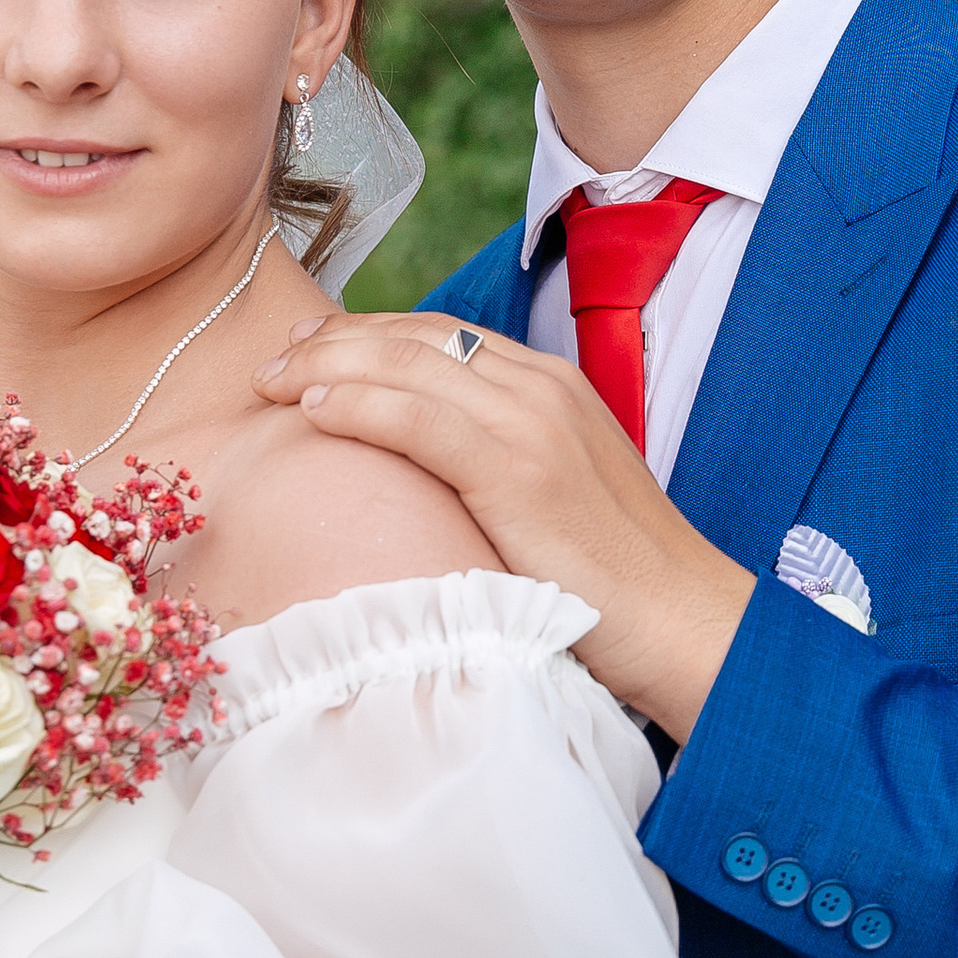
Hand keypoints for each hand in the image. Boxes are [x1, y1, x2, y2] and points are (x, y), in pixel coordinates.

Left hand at [252, 317, 754, 741]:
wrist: (686, 620)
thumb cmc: (618, 582)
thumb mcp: (556, 500)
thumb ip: (499, 468)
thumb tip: (431, 479)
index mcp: (552, 386)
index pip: (440, 337)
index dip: (366, 337)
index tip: (310, 353)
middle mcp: (541, 388)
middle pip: (415, 338)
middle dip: (334, 342)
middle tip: (273, 364)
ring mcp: (532, 423)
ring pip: (407, 365)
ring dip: (326, 368)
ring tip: (270, 384)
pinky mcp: (520, 470)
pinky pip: (418, 419)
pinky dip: (358, 406)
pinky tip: (313, 413)